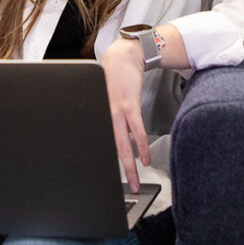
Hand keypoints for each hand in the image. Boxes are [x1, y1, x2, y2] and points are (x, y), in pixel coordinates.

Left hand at [101, 38, 149, 191]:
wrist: (123, 56)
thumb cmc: (113, 77)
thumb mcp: (104, 99)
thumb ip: (108, 118)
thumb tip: (114, 137)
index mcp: (98, 116)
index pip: (98, 146)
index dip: (100, 166)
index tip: (106, 182)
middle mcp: (105, 116)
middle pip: (111, 151)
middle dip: (118, 172)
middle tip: (124, 188)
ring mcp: (117, 112)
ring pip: (123, 145)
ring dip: (130, 166)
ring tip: (136, 181)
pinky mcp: (130, 106)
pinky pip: (137, 132)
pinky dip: (142, 147)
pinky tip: (145, 159)